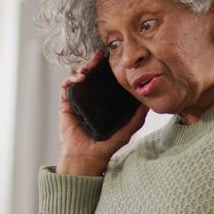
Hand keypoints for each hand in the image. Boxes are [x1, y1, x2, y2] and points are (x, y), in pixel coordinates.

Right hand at [57, 50, 148, 175]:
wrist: (88, 156)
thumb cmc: (105, 146)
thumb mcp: (127, 130)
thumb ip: (138, 119)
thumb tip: (148, 105)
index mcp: (103, 102)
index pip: (104, 80)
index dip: (107, 69)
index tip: (112, 59)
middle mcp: (90, 99)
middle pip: (90, 74)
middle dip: (93, 63)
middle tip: (99, 56)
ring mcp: (77, 100)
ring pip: (77, 77)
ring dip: (82, 68)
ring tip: (89, 67)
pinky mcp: (66, 104)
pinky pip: (65, 86)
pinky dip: (71, 78)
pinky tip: (80, 78)